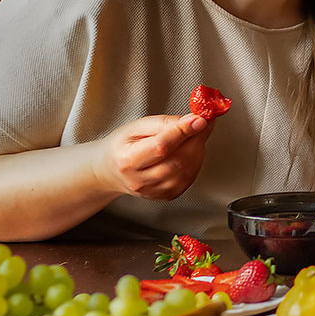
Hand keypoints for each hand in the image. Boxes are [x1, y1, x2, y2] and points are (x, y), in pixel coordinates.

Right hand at [94, 114, 210, 200]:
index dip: (183, 132)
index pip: (161, 146)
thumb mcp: (136, 126)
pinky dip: (196, 162)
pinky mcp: (167, 196)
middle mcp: (140, 180)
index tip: (200, 119)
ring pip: (187, 170)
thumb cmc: (123, 146)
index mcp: (128, 160)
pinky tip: (190, 151)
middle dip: (196, 139)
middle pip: (178, 160)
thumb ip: (164, 122)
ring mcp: (154, 191)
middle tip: (202, 122)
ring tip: (193, 136)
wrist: (112, 170)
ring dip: (198, 150)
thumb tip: (191, 120)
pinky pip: (190, 178)